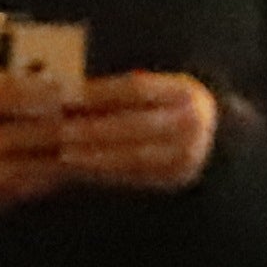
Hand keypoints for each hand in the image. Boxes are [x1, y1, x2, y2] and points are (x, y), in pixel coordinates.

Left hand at [49, 71, 221, 191]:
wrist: (208, 137)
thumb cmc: (163, 105)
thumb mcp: (151, 88)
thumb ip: (115, 91)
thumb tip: (64, 90)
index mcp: (185, 92)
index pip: (135, 89)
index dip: (98, 92)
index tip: (65, 95)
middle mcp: (193, 124)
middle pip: (132, 124)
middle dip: (91, 127)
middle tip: (57, 128)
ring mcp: (188, 155)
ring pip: (132, 155)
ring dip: (93, 154)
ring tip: (62, 152)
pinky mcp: (176, 178)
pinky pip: (134, 175)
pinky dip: (103, 171)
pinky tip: (79, 168)